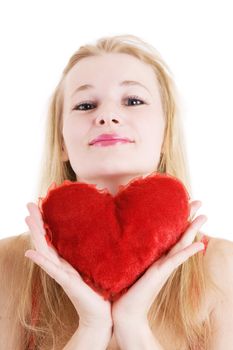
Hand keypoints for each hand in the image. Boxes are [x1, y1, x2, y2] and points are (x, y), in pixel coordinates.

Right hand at [24, 202, 112, 330]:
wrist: (101, 315)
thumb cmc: (101, 291)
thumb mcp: (98, 265)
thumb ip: (96, 251)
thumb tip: (107, 232)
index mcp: (68, 260)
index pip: (53, 238)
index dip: (46, 222)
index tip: (42, 204)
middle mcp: (61, 266)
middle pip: (45, 240)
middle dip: (37, 222)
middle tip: (29, 203)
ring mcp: (62, 274)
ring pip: (44, 251)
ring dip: (35, 234)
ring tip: (28, 218)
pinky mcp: (67, 283)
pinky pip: (51, 270)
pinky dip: (40, 261)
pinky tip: (30, 251)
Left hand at [111, 200, 206, 325]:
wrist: (124, 312)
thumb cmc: (123, 289)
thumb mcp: (127, 263)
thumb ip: (130, 251)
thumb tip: (120, 234)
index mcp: (155, 256)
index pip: (170, 233)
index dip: (177, 218)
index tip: (182, 202)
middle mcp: (162, 260)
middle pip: (179, 235)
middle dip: (189, 218)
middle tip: (199, 201)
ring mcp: (163, 267)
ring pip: (182, 244)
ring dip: (193, 230)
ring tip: (204, 216)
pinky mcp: (160, 274)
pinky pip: (176, 260)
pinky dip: (188, 252)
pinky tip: (200, 244)